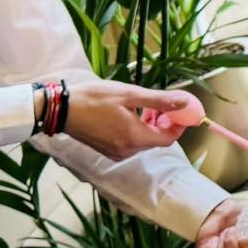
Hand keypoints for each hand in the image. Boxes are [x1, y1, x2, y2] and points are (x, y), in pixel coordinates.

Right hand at [60, 76, 196, 159]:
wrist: (62, 109)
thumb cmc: (94, 99)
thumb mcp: (130, 94)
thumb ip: (160, 100)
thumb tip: (185, 102)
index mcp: (134, 138)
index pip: (168, 138)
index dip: (178, 124)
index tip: (180, 109)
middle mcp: (127, 150)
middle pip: (156, 140)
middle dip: (164, 122)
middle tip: (161, 104)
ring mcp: (116, 153)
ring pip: (144, 141)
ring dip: (150, 125)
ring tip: (145, 106)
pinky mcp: (108, 150)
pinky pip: (131, 143)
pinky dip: (137, 130)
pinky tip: (130, 114)